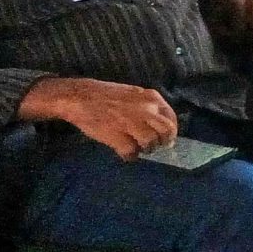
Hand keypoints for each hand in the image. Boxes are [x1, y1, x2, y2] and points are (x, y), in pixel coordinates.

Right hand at [21, 77, 177, 160]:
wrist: (81, 97)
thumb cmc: (108, 96)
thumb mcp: (135, 95)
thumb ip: (148, 107)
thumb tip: (161, 125)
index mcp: (152, 98)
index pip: (171, 118)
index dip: (171, 132)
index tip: (166, 140)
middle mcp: (146, 109)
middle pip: (166, 132)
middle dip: (161, 142)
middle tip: (153, 146)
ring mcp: (132, 123)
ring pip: (151, 143)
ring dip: (145, 149)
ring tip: (138, 149)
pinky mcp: (117, 135)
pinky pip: (132, 152)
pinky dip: (130, 156)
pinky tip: (125, 154)